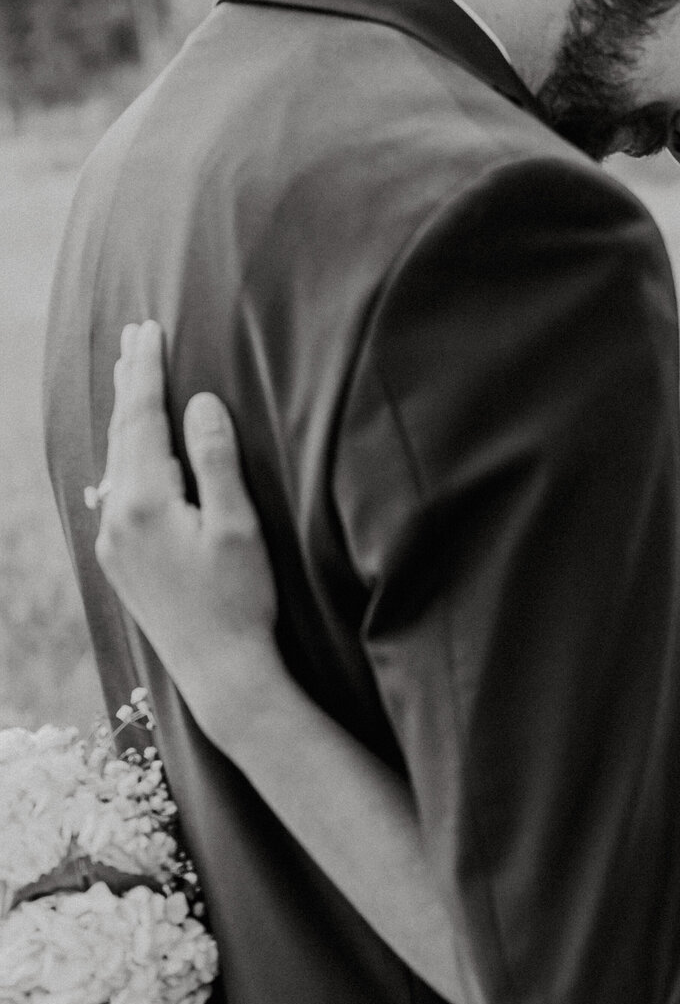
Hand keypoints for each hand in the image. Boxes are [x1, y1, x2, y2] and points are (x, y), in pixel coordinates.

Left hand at [94, 321, 281, 739]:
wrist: (220, 672)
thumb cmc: (240, 599)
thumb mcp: (237, 526)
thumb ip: (216, 460)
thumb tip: (198, 403)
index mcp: (146, 502)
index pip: (143, 419)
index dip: (147, 373)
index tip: (149, 330)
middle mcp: (118, 519)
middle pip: (121, 434)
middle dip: (131, 383)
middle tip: (136, 335)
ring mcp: (114, 542)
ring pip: (115, 462)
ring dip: (126, 418)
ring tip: (132, 380)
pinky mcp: (120, 561)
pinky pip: (117, 489)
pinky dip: (126, 454)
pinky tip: (133, 450)